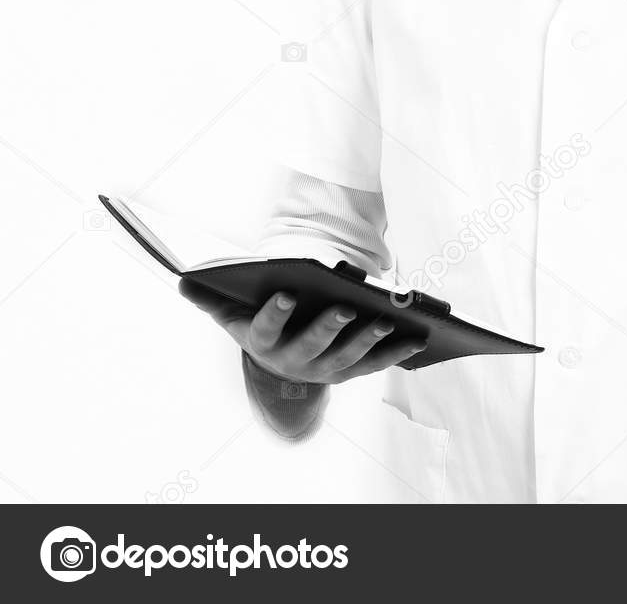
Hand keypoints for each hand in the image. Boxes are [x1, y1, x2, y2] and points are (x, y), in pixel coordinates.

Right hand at [181, 279, 423, 385]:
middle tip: (344, 307)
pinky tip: (419, 336)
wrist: (279, 357)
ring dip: (368, 340)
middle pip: (311, 347)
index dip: (275, 314)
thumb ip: (210, 297)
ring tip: (386, 320)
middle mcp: (293, 363)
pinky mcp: (350, 371)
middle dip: (328, 328)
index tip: (287, 293)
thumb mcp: (232, 311)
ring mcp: (324, 369)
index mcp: (263, 344)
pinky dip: (397, 352)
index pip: (265, 329)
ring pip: (347, 358)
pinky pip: (376, 363)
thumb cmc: (257, 323)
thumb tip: (182, 280)